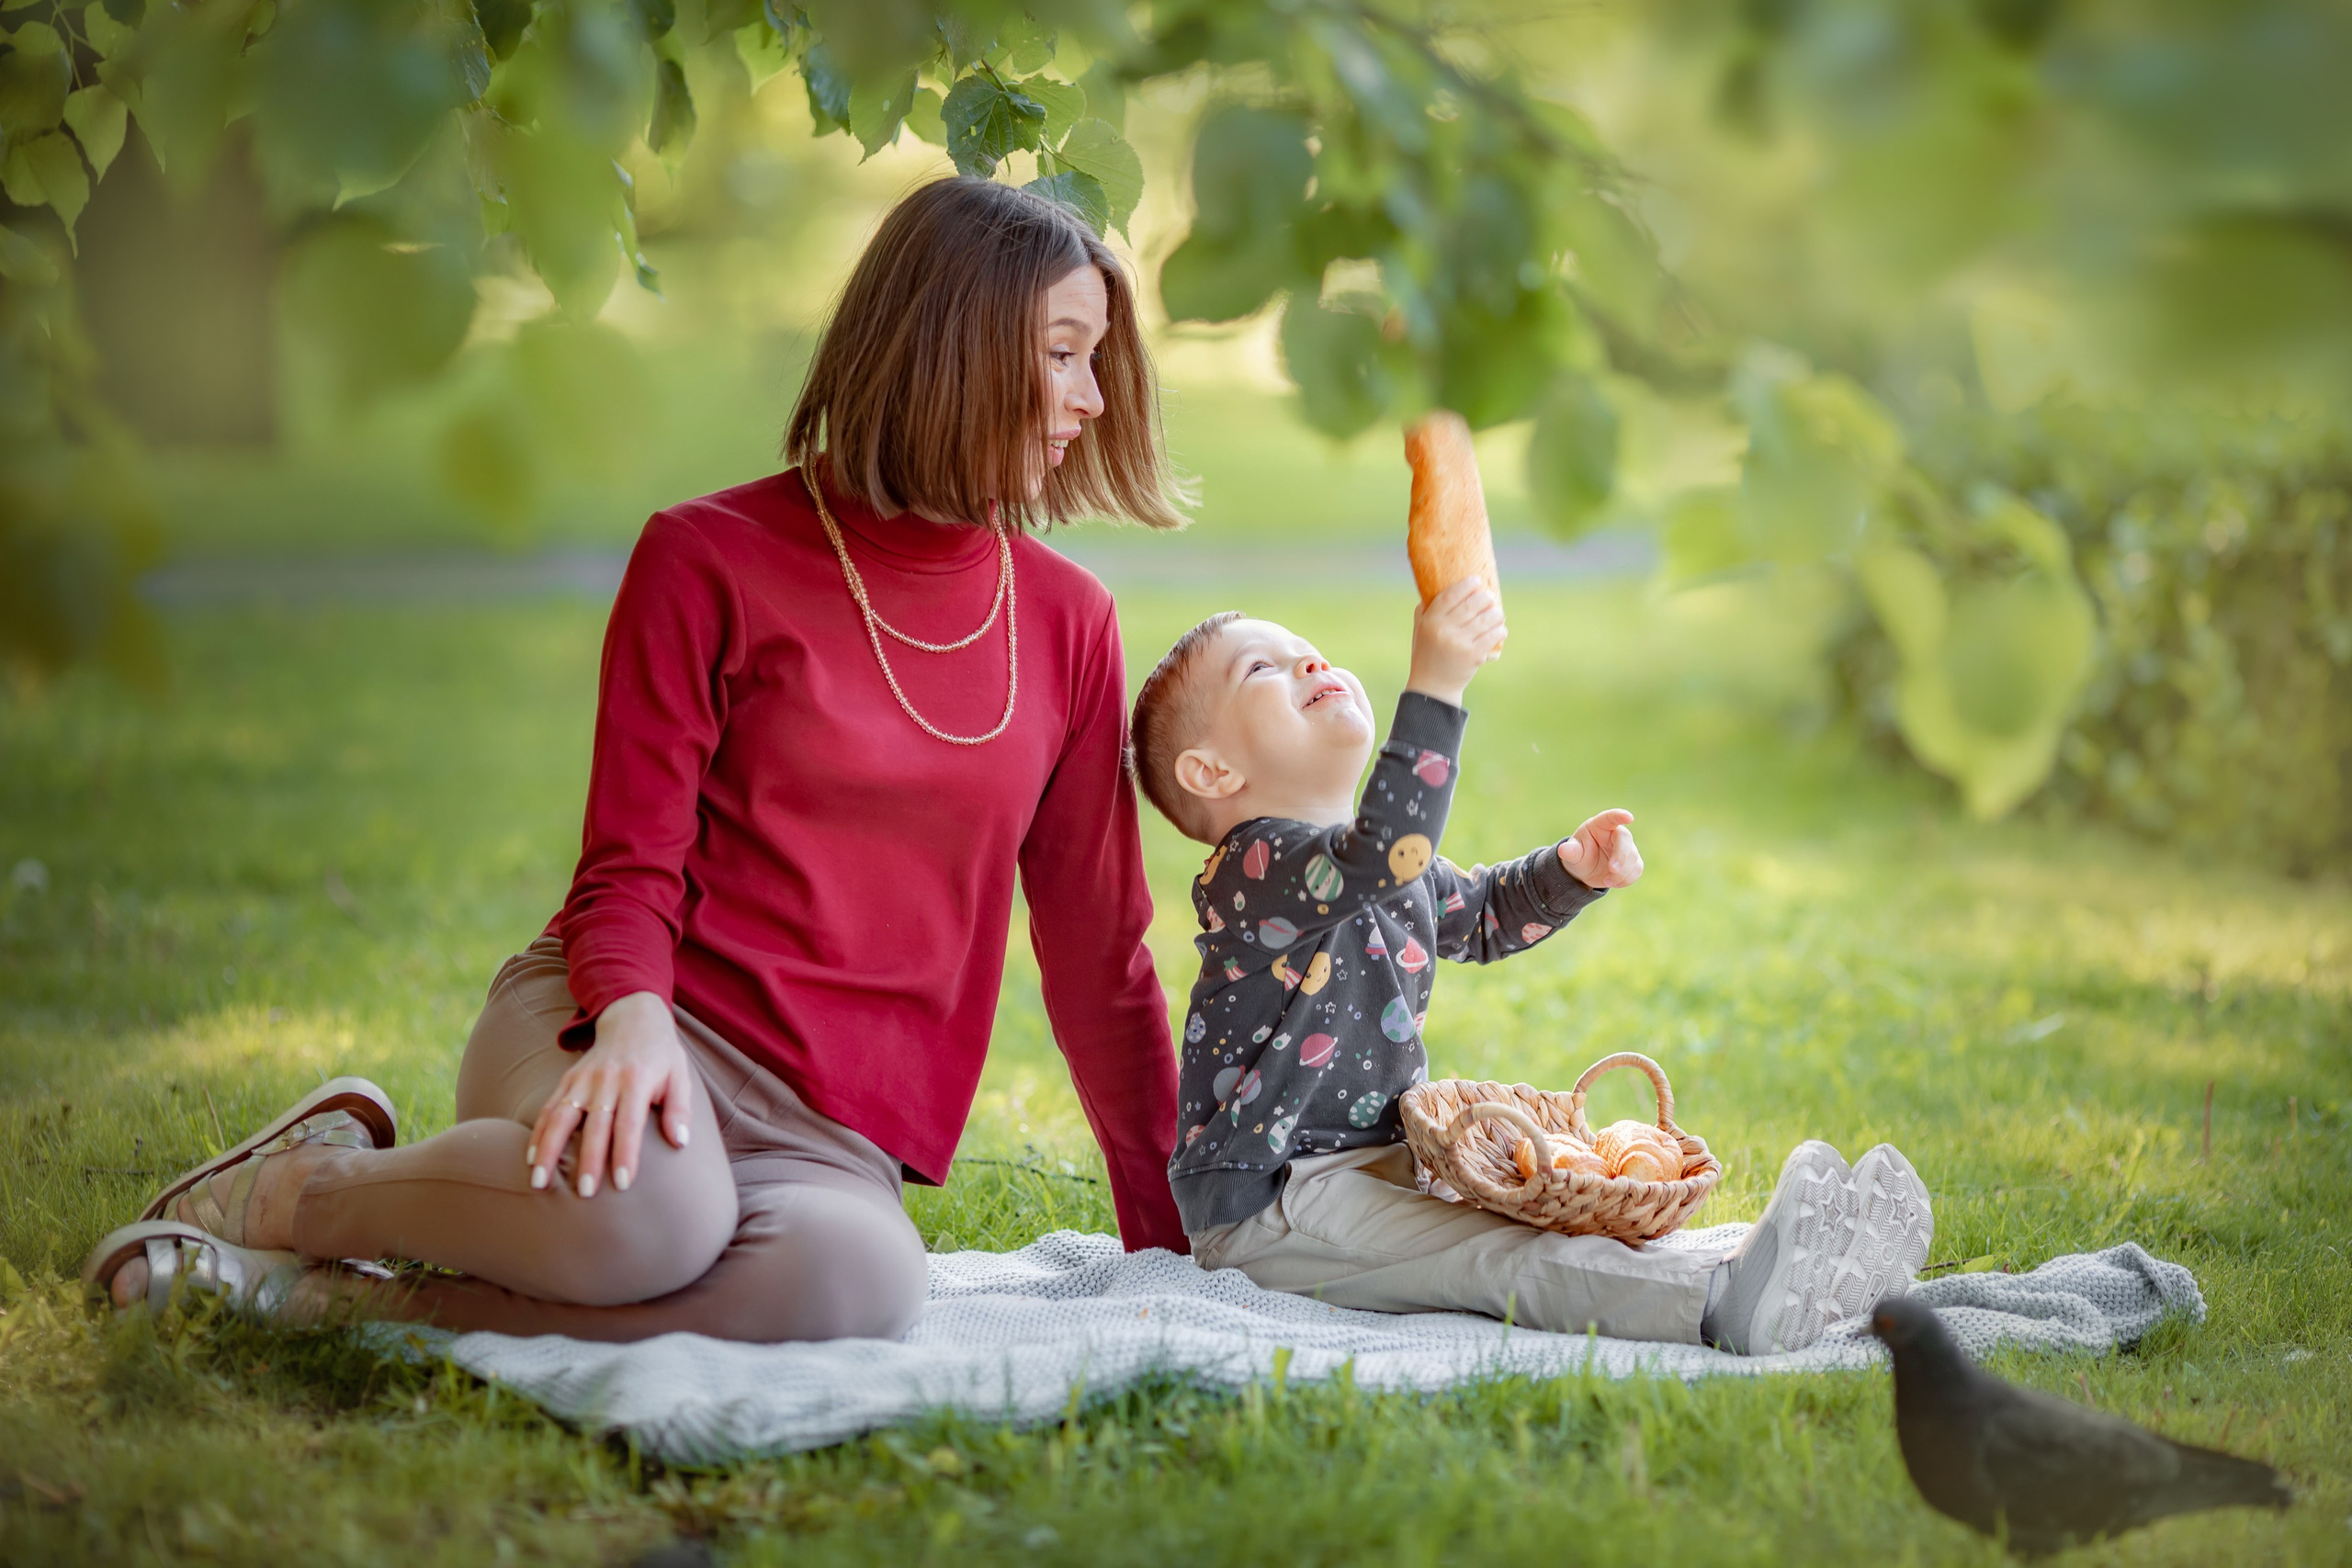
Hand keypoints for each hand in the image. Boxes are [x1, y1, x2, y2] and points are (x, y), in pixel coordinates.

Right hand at [527, 991, 693, 1197]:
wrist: (633, 1018)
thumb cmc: (660, 1055)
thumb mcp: (680, 1075)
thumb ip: (680, 1108)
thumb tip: (681, 1142)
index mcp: (637, 1080)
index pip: (630, 1123)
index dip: (626, 1154)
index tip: (623, 1183)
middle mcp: (607, 1080)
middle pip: (596, 1125)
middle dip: (589, 1160)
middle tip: (585, 1193)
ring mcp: (583, 1079)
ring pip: (562, 1117)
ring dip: (549, 1150)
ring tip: (539, 1181)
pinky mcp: (567, 1079)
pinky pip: (549, 1108)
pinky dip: (537, 1133)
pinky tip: (530, 1158)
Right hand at [1405, 576, 1506, 704]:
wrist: (1433, 687)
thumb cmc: (1427, 653)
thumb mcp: (1420, 629)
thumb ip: (1428, 608)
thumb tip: (1442, 584)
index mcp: (1430, 621)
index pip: (1450, 595)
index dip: (1466, 586)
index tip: (1476, 580)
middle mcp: (1444, 630)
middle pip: (1472, 605)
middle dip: (1485, 598)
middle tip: (1489, 597)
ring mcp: (1460, 643)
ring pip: (1486, 619)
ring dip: (1496, 613)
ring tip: (1498, 613)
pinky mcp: (1473, 656)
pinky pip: (1493, 636)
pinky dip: (1501, 629)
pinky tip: (1501, 628)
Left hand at [1559, 808, 1641, 888]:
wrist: (1585, 870)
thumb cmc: (1578, 855)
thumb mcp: (1572, 854)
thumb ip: (1570, 851)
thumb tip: (1563, 850)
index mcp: (1600, 825)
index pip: (1611, 817)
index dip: (1619, 816)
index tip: (1629, 817)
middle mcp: (1616, 833)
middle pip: (1625, 840)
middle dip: (1621, 856)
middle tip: (1612, 870)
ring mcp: (1627, 847)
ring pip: (1632, 858)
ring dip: (1621, 873)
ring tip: (1606, 881)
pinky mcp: (1633, 861)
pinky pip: (1636, 870)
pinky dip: (1626, 879)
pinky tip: (1613, 881)